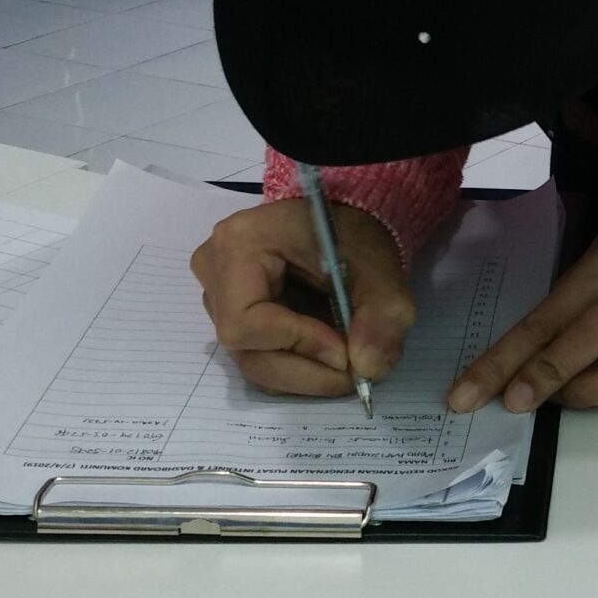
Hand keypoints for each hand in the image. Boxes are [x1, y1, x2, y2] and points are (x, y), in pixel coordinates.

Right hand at [190, 197, 413, 397]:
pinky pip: (257, 358)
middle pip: (247, 352)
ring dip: (304, 375)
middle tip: (355, 375)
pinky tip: (327, 356)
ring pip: (252, 362)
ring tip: (348, 365)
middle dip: (307, 372)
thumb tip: (370, 368)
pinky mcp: (229, 315)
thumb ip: (382, 315)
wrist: (337, 221)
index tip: (345, 353)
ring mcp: (216, 295)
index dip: (297, 345)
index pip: (246, 321)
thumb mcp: (380, 268)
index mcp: (239, 246)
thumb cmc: (352, 232)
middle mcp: (214, 272)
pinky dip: (296, 368)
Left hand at [449, 215, 597, 415]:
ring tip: (552, 401)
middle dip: (543, 374)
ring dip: (582, 393)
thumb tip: (524, 359)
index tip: (473, 390)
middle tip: (509, 404)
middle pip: (589, 335)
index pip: (553, 311)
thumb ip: (571, 301)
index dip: (509, 354)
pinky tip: (590, 396)